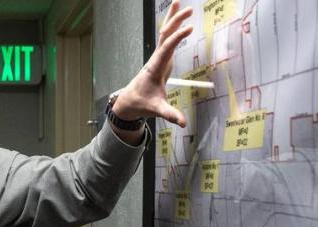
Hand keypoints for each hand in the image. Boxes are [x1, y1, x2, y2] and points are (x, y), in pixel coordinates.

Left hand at [112, 0, 194, 127]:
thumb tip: (183, 123)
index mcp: (155, 68)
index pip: (167, 49)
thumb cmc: (142, 104)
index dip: (177, 38)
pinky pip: (166, 38)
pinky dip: (171, 26)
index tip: (189, 28)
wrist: (128, 102)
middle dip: (176, 22)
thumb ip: (170, 114)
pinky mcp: (160, 58)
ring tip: (178, 2)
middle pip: (165, 35)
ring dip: (172, 18)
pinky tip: (177, 18)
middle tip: (189, 10)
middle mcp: (155, 59)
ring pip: (164, 33)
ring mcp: (157, 57)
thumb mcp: (156, 110)